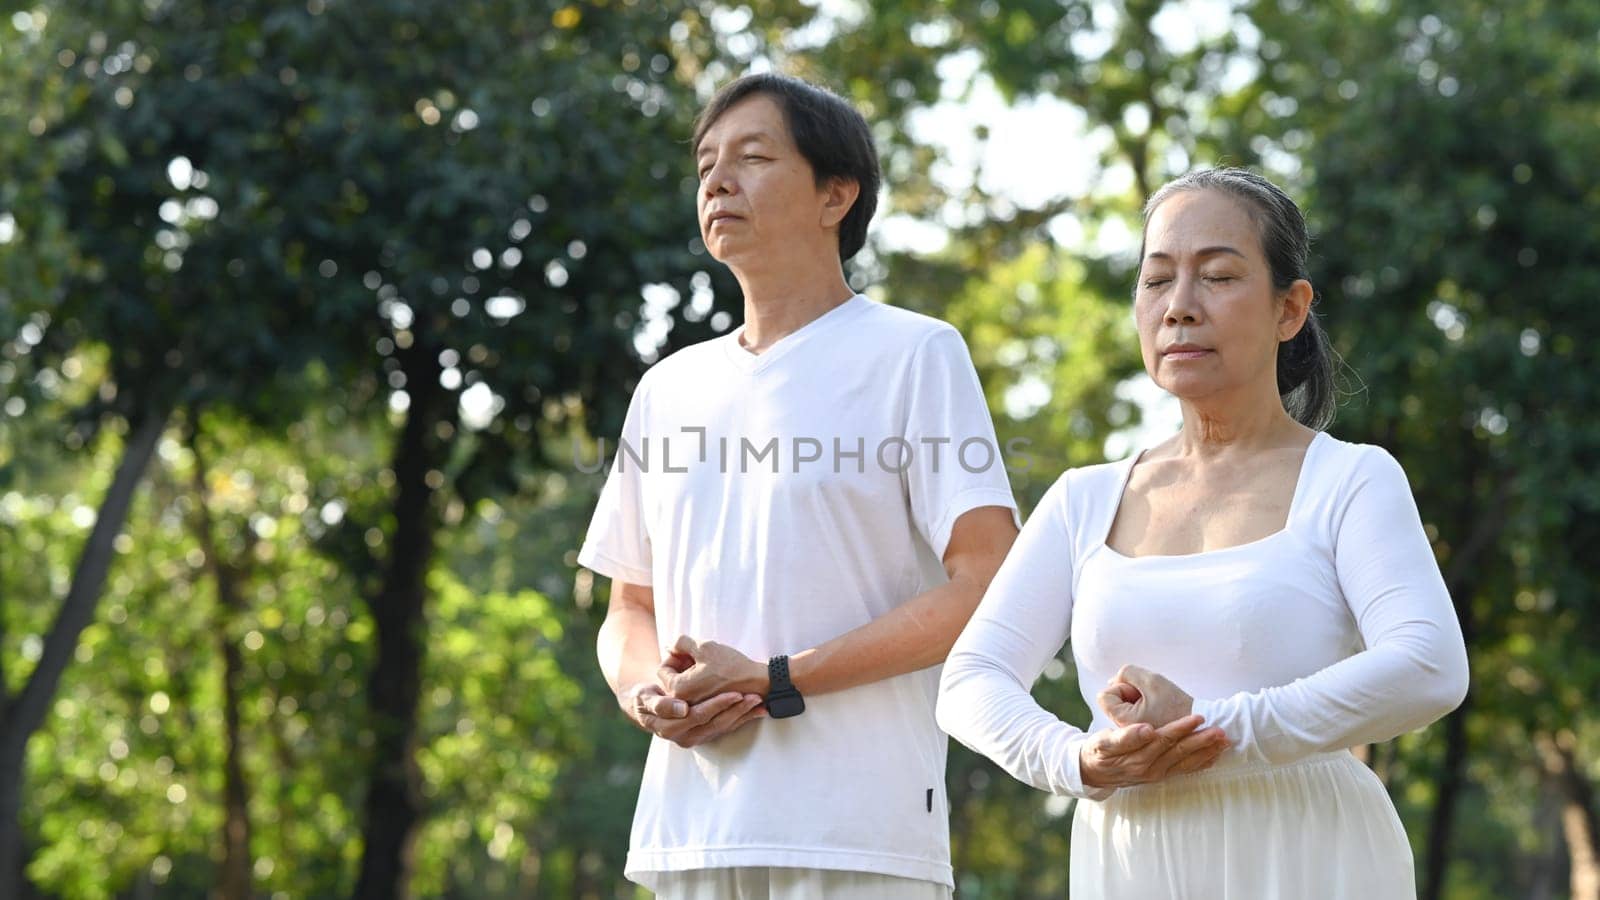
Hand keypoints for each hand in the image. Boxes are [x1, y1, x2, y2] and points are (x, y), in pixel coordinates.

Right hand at [618, 682, 764, 748]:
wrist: (648, 707)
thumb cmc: (647, 697)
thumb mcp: (646, 697)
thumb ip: (660, 703)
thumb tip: (683, 709)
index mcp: (670, 728)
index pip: (698, 715)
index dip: (717, 704)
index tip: (734, 695)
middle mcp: (685, 737)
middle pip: (715, 723)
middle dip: (736, 709)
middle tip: (752, 696)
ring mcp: (697, 738)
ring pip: (724, 726)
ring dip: (743, 715)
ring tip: (759, 701)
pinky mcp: (706, 735)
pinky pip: (728, 728)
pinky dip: (744, 719)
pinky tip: (760, 711)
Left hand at [658, 635, 767, 703]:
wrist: (758, 683)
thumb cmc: (732, 665)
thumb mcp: (704, 646)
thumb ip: (681, 643)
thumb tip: (669, 646)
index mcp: (679, 690)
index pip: (663, 670)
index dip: (675, 656)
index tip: (690, 652)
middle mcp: (684, 705)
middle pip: (671, 682)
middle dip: (681, 667)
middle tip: (697, 658)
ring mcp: (695, 712)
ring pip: (682, 691)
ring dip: (688, 677)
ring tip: (705, 666)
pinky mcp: (706, 715)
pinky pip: (693, 700)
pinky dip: (698, 688)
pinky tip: (711, 678)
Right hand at [1079, 715, 1230, 788]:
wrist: (1095, 772)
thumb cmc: (1099, 750)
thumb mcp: (1103, 743)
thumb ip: (1125, 737)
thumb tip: (1148, 730)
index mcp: (1136, 757)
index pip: (1162, 739)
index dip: (1181, 728)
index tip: (1197, 717)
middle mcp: (1150, 768)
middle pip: (1178, 751)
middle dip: (1200, 740)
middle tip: (1219, 728)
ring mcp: (1157, 773)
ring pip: (1186, 761)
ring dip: (1206, 751)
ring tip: (1224, 740)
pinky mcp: (1162, 775)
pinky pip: (1186, 770)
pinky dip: (1202, 762)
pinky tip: (1216, 755)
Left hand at [1098, 664, 1194, 729]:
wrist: (1203, 726)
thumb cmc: (1177, 703)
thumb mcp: (1151, 680)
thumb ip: (1126, 674)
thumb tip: (1113, 681)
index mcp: (1124, 721)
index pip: (1105, 696)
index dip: (1122, 687)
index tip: (1142, 692)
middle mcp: (1125, 732)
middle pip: (1114, 701)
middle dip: (1130, 693)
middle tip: (1151, 697)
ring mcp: (1134, 735)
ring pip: (1125, 706)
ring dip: (1139, 699)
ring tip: (1157, 704)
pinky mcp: (1143, 735)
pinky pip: (1135, 713)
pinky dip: (1144, 706)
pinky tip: (1159, 709)